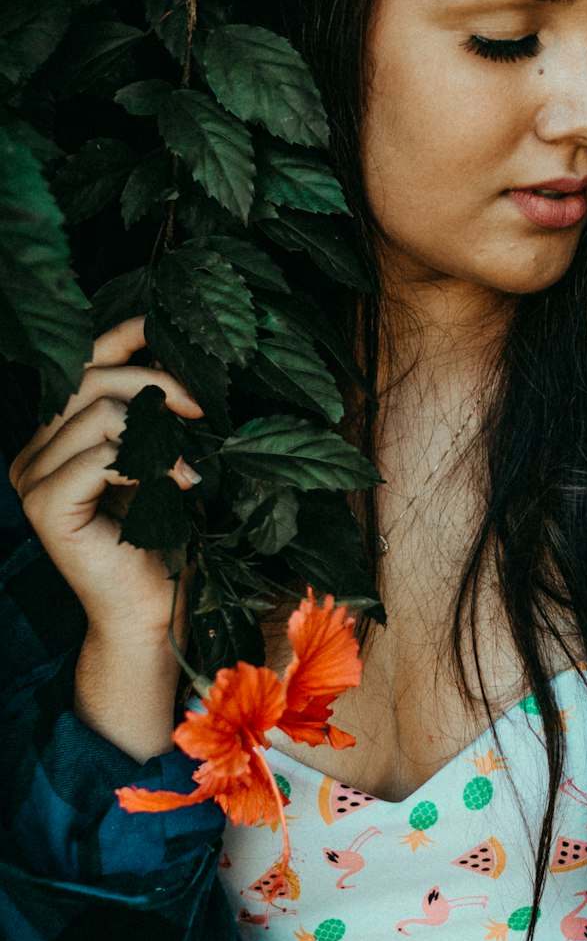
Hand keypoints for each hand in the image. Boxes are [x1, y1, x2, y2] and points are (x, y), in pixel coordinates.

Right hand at [9, 315, 204, 643]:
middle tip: (199, 409)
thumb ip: (152, 417)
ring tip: (187, 467)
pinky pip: (100, 456)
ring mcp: (33, 478)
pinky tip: (179, 486)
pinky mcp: (47, 507)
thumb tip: (175, 362)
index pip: (82, 364)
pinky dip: (148, 464)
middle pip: (90, 379)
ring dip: (157, 434)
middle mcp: (34, 451)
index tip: (168, 330)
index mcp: (57, 436)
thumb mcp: (161, 462)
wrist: (152, 610)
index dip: (124, 336)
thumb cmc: (162, 541)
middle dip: (155, 384)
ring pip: (98, 414)